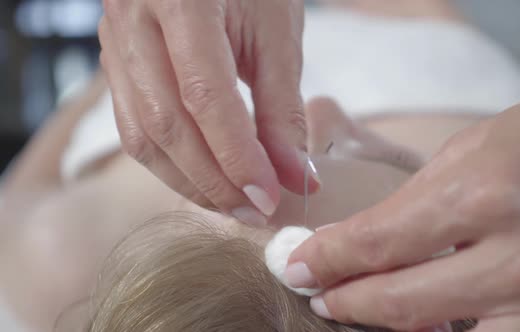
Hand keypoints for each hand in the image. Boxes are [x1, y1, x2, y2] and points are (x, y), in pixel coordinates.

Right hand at [98, 0, 317, 225]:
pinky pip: (133, 127)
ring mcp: (115, 41)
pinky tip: (202, 177)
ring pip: (142, 134)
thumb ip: (282, 108)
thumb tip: (294, 178)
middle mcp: (134, 20)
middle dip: (213, 180)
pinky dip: (170, 162)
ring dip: (189, 180)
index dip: (237, 156)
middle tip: (254, 212)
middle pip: (166, 124)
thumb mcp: (276, 34)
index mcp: (181, 0)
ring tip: (231, 204)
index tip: (269, 197)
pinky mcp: (114, 62)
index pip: (205, 96)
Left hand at [287, 76, 519, 330]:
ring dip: (388, 326)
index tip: (297, 264)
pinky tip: (425, 320)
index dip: (327, 258)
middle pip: (400, 304)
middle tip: (319, 294)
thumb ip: (415, 202)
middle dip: (346, 300)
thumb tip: (360, 241)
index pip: (378, 243)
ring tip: (359, 309)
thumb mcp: (472, 150)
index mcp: (487, 193)